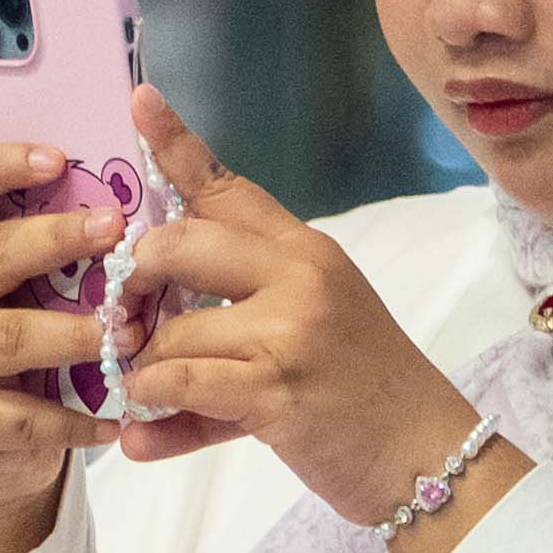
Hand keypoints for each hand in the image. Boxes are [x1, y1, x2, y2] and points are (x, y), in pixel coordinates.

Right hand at [0, 130, 130, 552]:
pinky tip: (118, 420)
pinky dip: (74, 419)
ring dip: (73, 333)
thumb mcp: (33, 286)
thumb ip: (61, 248)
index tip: (58, 158)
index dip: (1, 163)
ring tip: (129, 334)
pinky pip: (19, 417)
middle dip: (55, 239)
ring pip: (6, 336)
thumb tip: (134, 199)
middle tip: (116, 232)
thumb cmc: (25, 339)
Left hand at [104, 93, 482, 531]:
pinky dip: (151, 409)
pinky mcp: (276, 390)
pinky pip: (179, 383)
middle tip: (127, 321)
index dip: (176, 144)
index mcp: (306, 250)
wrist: (425, 453)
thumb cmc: (365, 389)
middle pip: (178, 243)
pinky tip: (141, 431)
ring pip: (171, 329)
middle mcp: (299, 276)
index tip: (138, 99)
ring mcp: (289, 330)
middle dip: (135, 281)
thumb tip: (157, 306)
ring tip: (148, 394)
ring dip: (146, 369)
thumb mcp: (318, 317)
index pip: (228, 187)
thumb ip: (250, 295)